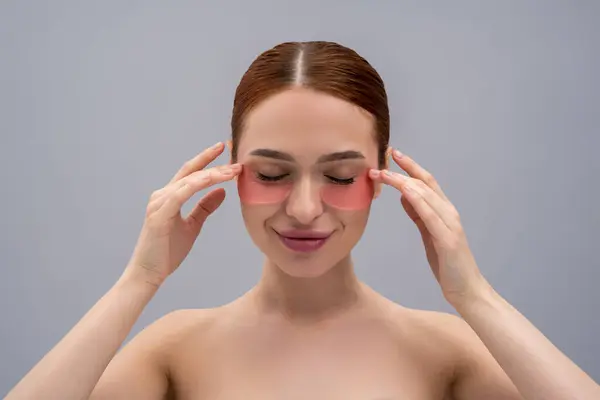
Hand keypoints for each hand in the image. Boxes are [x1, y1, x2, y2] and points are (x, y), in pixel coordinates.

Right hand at [123, 142, 240, 286]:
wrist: (149, 273)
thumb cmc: (168, 251)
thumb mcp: (192, 225)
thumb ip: (204, 207)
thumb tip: (221, 192)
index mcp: (170, 196)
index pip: (190, 172)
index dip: (206, 159)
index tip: (224, 148)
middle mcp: (162, 195)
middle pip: (191, 172)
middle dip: (212, 161)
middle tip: (232, 153)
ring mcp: (159, 203)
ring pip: (189, 181)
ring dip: (212, 174)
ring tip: (232, 171)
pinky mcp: (159, 214)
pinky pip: (180, 194)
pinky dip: (197, 185)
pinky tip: (212, 180)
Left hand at [369, 149, 488, 304]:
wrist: (466, 289)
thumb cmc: (447, 263)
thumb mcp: (428, 234)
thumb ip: (418, 215)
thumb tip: (404, 196)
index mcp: (444, 211)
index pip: (426, 182)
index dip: (410, 167)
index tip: (393, 154)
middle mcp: (449, 212)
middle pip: (425, 182)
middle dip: (403, 169)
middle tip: (383, 158)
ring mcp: (450, 224)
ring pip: (425, 194)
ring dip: (402, 181)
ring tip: (383, 174)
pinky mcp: (448, 238)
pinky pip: (429, 214)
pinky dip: (416, 200)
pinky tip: (403, 191)